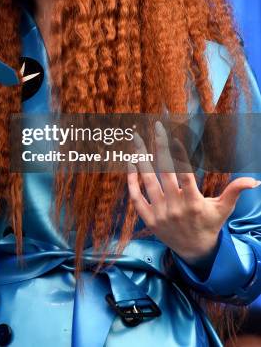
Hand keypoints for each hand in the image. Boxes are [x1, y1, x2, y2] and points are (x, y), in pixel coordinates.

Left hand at [127, 121, 260, 264]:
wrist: (194, 252)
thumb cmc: (210, 224)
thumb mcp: (223, 209)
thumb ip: (235, 191)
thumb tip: (254, 181)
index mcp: (194, 203)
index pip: (184, 175)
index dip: (178, 156)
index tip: (174, 137)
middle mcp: (175, 207)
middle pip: (164, 172)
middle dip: (159, 147)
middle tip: (156, 127)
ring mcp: (160, 213)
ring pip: (147, 181)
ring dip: (141, 158)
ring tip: (137, 139)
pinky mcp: (148, 219)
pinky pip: (136, 198)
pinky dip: (131, 181)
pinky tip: (131, 163)